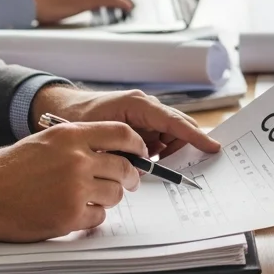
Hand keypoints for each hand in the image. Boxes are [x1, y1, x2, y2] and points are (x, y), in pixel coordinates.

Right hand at [0, 120, 145, 245]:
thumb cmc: (5, 170)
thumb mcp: (42, 141)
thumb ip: (76, 143)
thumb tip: (108, 151)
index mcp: (70, 135)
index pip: (121, 134)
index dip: (137, 145)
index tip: (141, 153)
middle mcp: (76, 160)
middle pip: (124, 167)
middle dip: (130, 176)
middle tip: (129, 181)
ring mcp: (75, 189)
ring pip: (114, 194)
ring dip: (108, 197)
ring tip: (91, 197)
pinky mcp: (69, 216)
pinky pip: (98, 217)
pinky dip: (91, 216)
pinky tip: (76, 212)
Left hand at [31, 84, 222, 157]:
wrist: (61, 110)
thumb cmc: (78, 118)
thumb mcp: (100, 135)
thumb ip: (124, 150)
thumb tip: (143, 167)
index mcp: (138, 105)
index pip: (174, 122)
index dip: (195, 136)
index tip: (212, 147)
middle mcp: (145, 107)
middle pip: (177, 128)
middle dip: (180, 148)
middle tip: (171, 168)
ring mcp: (144, 115)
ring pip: (169, 137)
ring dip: (164, 153)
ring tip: (143, 165)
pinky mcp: (140, 123)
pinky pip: (158, 139)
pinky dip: (155, 152)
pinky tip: (140, 161)